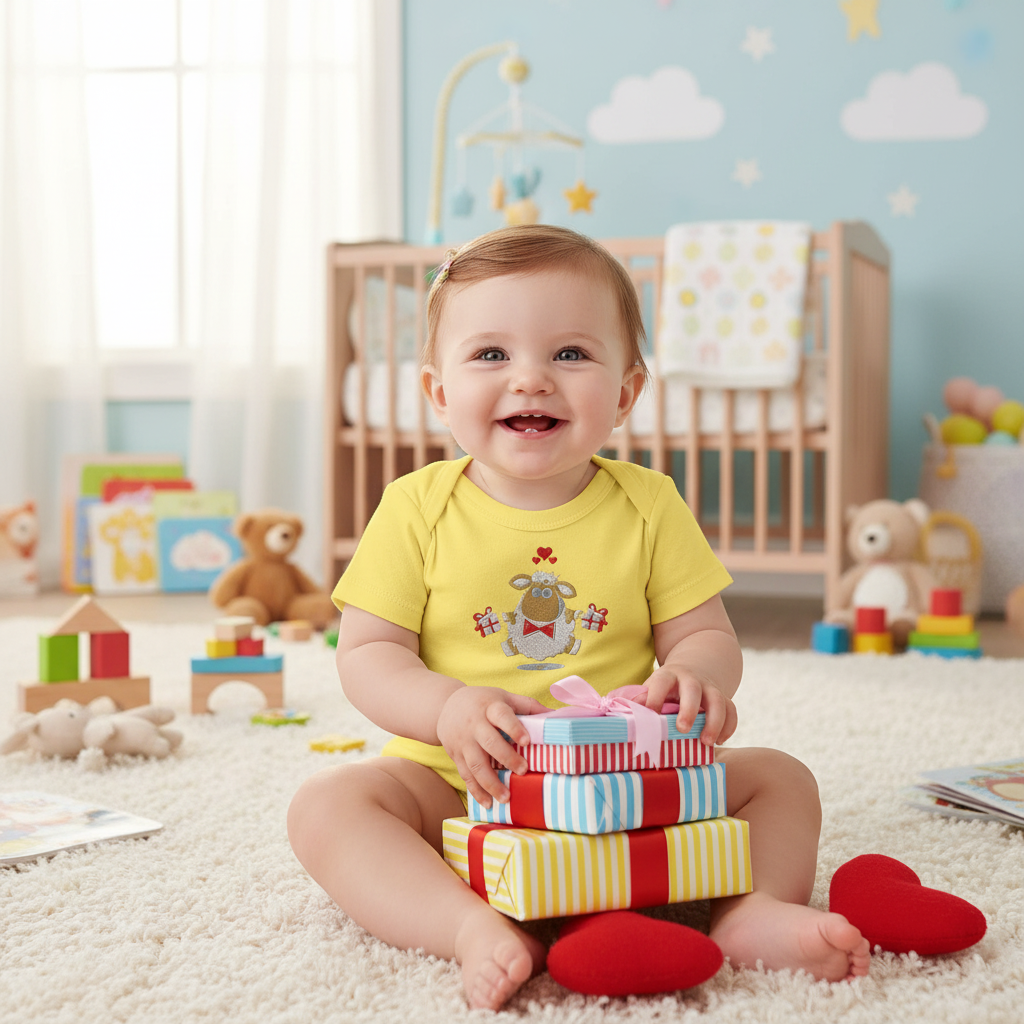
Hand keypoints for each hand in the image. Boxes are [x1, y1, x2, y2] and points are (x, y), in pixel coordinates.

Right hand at [436, 687, 546, 808]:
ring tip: (506, 797)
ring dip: (490, 783)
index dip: (514, 728)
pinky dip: (476, 791)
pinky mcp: (456, 756)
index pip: (502, 716)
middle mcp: (474, 724)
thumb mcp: (503, 697)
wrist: (445, 706)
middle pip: (489, 742)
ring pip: (475, 764)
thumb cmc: (483, 702)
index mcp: (490, 707)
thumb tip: (556, 715)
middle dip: (506, 758)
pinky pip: (465, 775)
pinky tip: (488, 803)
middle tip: (523, 770)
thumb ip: (527, 706)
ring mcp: (463, 742)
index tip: (527, 741)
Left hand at [637, 665, 737, 747]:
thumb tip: (628, 714)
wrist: (693, 670)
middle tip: (683, 729)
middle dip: (689, 709)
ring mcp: (710, 688)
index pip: (661, 682)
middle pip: (693, 689)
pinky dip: (729, 726)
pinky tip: (720, 741)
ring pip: (718, 700)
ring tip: (706, 742)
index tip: (650, 714)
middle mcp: (691, 679)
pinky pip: (732, 710)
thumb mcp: (653, 687)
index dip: (655, 697)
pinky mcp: (724, 698)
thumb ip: (643, 699)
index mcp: (668, 675)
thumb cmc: (666, 687)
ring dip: (714, 722)